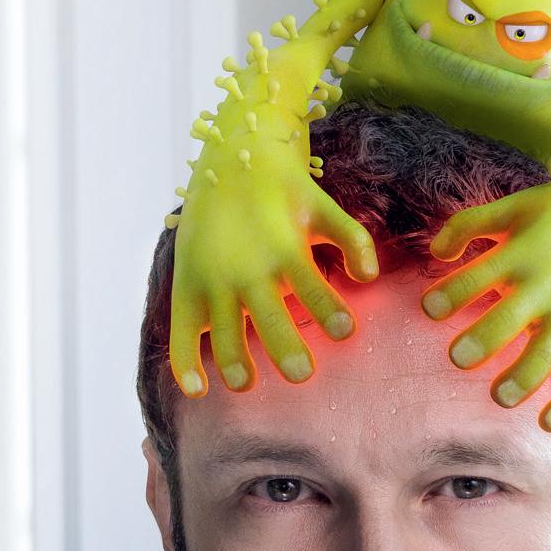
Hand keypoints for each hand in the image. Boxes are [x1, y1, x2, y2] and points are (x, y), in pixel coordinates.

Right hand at [169, 154, 378, 395]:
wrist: (230, 160)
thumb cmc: (284, 191)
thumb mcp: (322, 207)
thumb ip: (351, 238)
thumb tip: (369, 276)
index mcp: (284, 249)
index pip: (311, 285)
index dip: (329, 309)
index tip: (347, 331)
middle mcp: (247, 268)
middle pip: (267, 316)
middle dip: (284, 347)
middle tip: (302, 373)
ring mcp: (213, 280)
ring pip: (223, 330)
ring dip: (234, 360)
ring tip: (246, 383)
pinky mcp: (187, 287)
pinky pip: (182, 331)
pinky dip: (184, 362)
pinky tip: (197, 390)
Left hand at [419, 183, 550, 431]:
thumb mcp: (514, 208)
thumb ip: (468, 224)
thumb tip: (435, 252)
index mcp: (521, 254)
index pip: (477, 277)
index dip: (450, 295)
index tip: (429, 310)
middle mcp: (547, 287)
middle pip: (508, 320)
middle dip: (481, 341)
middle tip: (459, 358)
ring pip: (544, 356)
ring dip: (520, 381)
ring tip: (500, 396)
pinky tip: (546, 424)